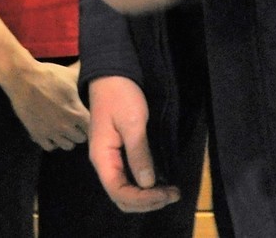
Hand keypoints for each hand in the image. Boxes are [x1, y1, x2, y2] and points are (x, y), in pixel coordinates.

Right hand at [0, 59, 89, 151]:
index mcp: (77, 113)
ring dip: (67, 138)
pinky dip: (52, 142)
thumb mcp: (69, 74)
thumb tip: (93, 66)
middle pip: (80, 139)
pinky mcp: (37, 134)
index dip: (90, 124)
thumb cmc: (48, 75)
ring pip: (67, 146)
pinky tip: (51, 133)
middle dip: (79, 131)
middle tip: (75, 123)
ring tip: (64, 129)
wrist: (22, 79)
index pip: (91, 129)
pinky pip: (50, 147)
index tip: (85, 118)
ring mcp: (51, 132)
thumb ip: (83, 73)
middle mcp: (66, 126)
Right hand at [86, 76, 180, 212]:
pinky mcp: (119, 154)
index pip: (118, 192)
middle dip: (147, 202)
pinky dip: (144, 187)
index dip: (142, 199)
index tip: (166, 193)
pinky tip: (160, 182)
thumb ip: (139, 153)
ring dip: (146, 197)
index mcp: (102, 157)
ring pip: (125, 191)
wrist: (112, 74)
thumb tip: (147, 184)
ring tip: (170, 191)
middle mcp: (104, 163)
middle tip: (172, 194)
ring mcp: (111, 159)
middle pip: (121, 197)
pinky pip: (129, 179)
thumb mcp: (132, 122)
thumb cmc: (120, 95)